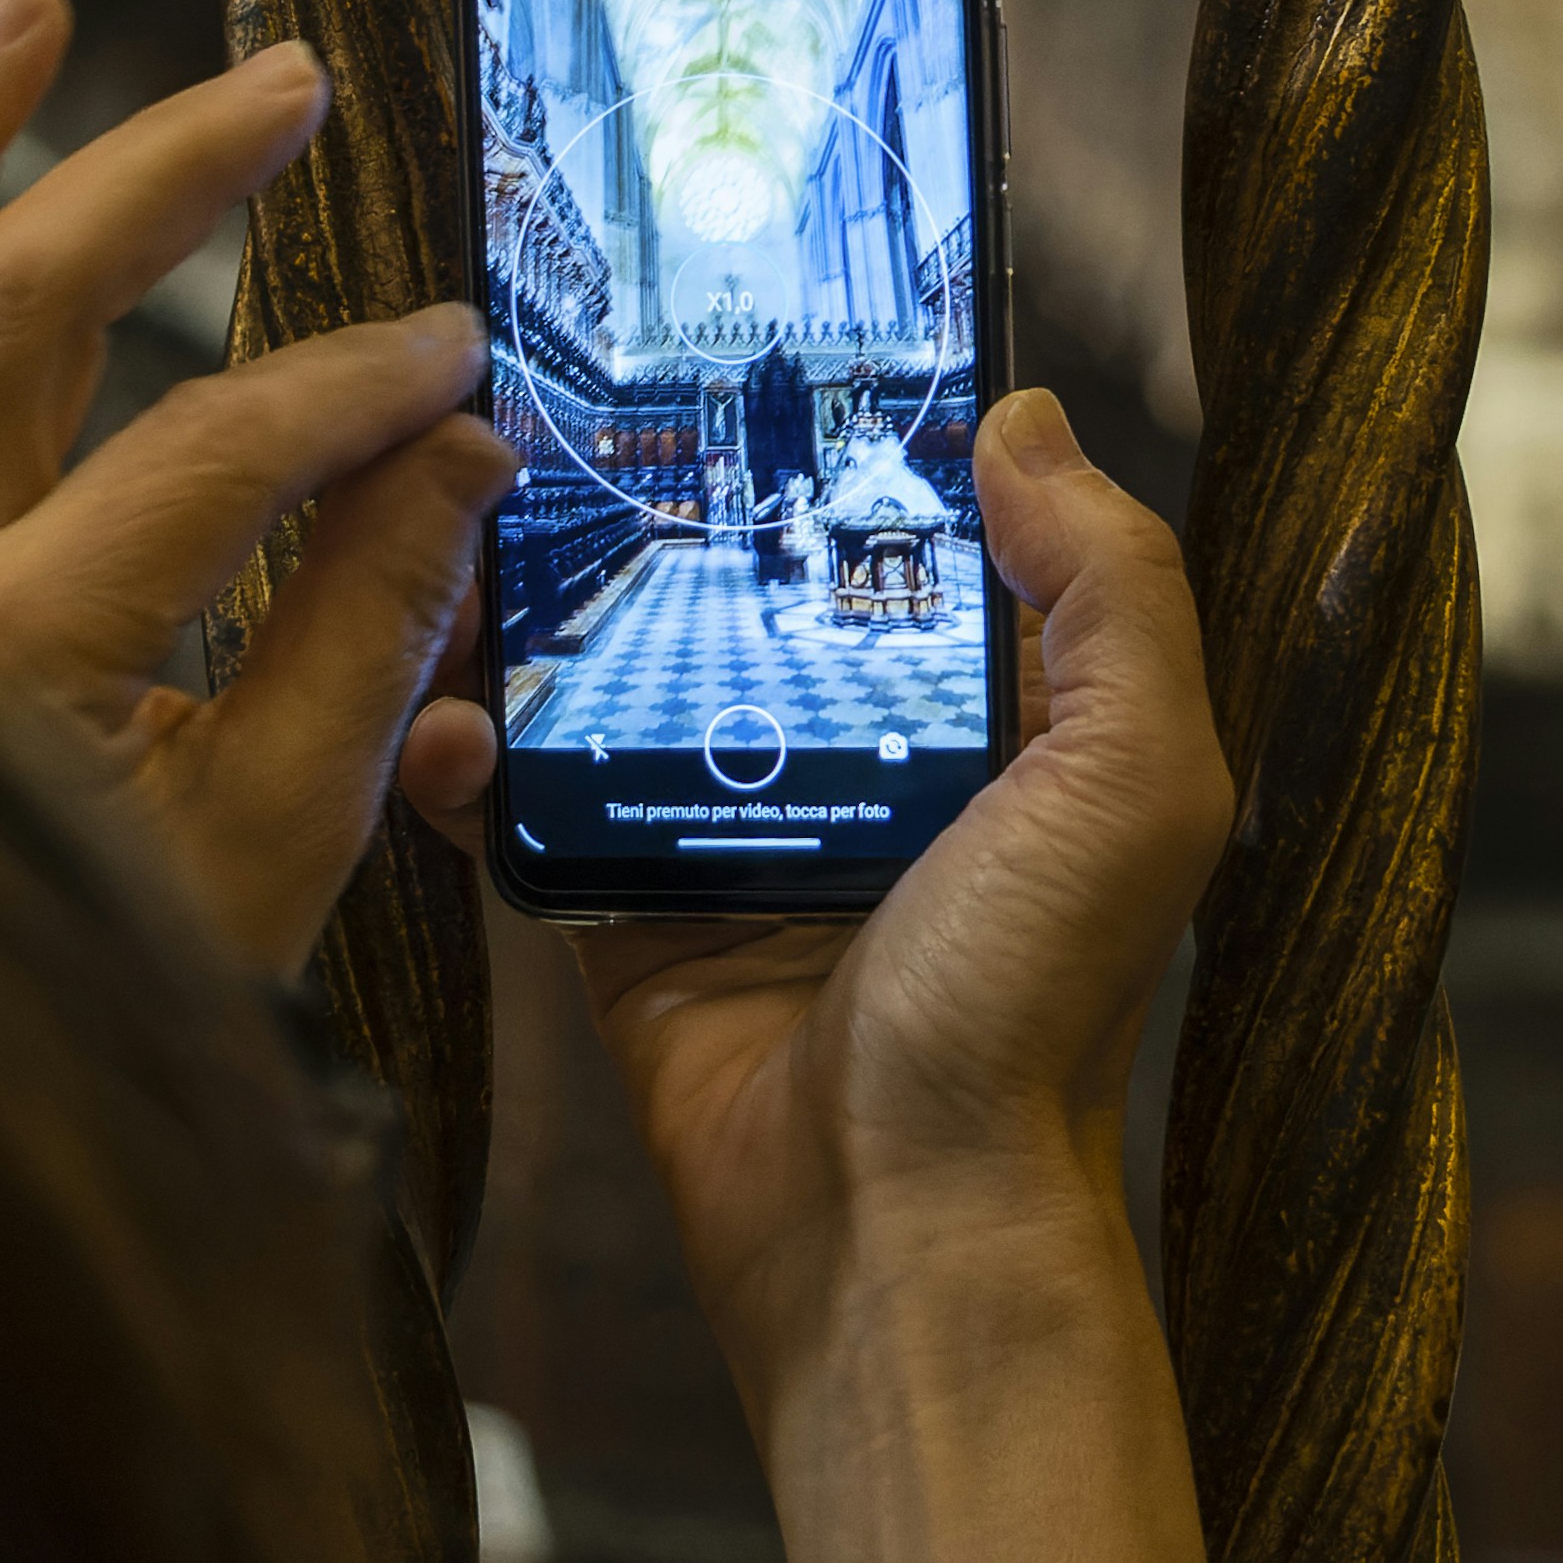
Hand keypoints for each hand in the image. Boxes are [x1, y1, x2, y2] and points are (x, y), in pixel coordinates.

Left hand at [0, 0, 509, 984]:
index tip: (464, 350)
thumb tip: (462, 452)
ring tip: (22, 3)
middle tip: (286, 81)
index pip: (210, 456)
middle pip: (10, 308)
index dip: (355, 385)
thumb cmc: (83, 1007)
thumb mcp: (268, 855)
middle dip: (162, 174)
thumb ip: (367, 640)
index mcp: (2, 663)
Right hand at [405, 384, 1229, 1440]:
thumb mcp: (1135, 777)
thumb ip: (1112, 590)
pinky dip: (468, 762)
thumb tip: (1022, 417)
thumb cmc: (1027, 1010)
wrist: (891, 1228)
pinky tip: (427, 704)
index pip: (913, 544)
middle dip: (661, 513)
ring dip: (540, 619)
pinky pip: (533, 818)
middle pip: (748, 600)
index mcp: (997, 726)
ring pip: (621, 691)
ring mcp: (735, 846)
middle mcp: (868, 770)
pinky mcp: (624, 928)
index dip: (841, 445)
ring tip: (459, 525)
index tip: (742, 334)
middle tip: (550, 409)